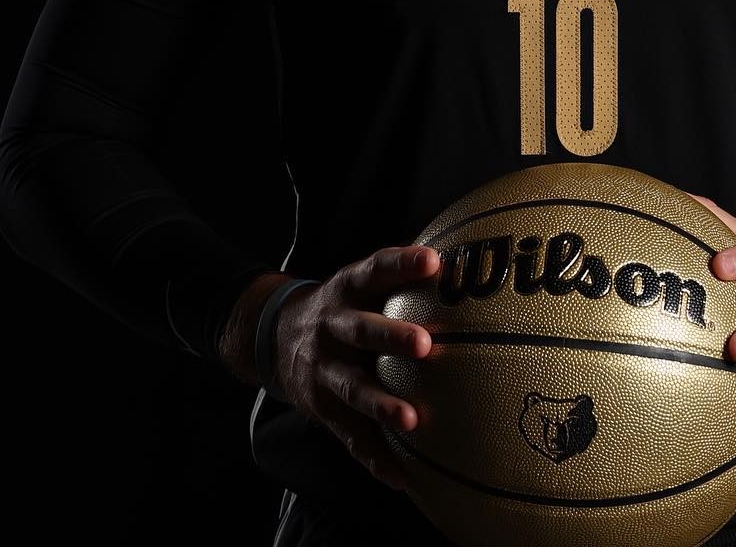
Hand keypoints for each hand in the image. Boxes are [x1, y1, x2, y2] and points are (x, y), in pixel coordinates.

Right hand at [268, 245, 439, 491]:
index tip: (433, 261)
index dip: (402, 264)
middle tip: (425, 344)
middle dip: (391, 337)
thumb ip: (398, 274)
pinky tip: (401, 477)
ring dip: (382, 404)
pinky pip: (348, 435)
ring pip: (352, 388)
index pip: (375, 269)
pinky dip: (374, 457)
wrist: (273, 335)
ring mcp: (324, 369)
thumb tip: (461, 258)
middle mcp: (332, 326)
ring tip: (412, 420)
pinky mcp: (321, 407)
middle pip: (361, 329)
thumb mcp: (358, 281)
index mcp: (346, 289)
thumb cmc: (343, 306)